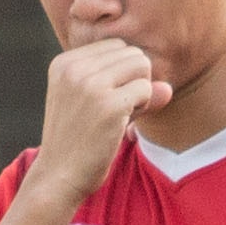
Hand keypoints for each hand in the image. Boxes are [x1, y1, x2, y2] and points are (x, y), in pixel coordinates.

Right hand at [31, 38, 170, 204]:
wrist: (57, 178)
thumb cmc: (75, 143)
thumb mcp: (92, 106)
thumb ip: (127, 88)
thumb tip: (168, 88)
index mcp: (64, 63)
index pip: (115, 46)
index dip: (122, 72)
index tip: (107, 98)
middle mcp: (74, 69)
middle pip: (132, 53)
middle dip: (134, 80)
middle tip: (118, 109)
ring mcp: (90, 86)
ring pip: (142, 65)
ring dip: (141, 91)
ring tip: (121, 115)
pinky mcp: (109, 105)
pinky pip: (146, 89)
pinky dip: (143, 106)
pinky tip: (123, 124)